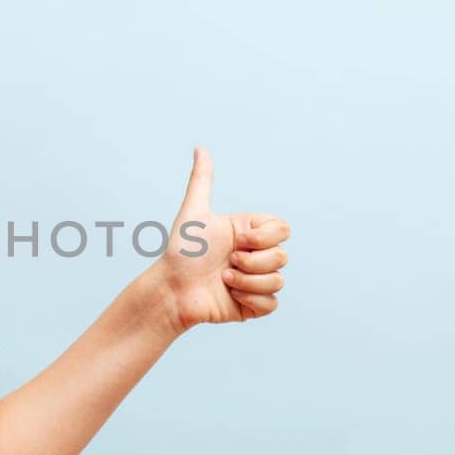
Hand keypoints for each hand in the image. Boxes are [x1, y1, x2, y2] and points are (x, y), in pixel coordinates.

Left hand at [157, 145, 289, 333]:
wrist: (172, 290)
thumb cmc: (180, 252)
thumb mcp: (193, 213)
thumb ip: (202, 181)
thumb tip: (200, 148)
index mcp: (249, 233)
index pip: (282, 229)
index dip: (262, 237)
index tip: (236, 240)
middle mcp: (255, 255)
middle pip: (282, 256)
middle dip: (252, 261)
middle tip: (226, 263)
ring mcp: (256, 281)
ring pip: (278, 280)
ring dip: (247, 281)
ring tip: (223, 280)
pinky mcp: (253, 306)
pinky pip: (271, 303)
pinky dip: (250, 300)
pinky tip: (230, 296)